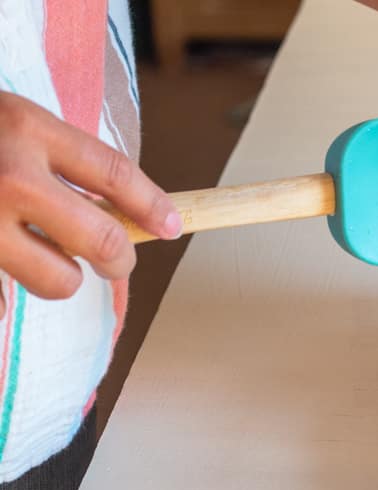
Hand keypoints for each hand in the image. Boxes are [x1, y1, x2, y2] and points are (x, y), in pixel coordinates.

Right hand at [0, 91, 179, 316]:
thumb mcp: (13, 123)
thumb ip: (63, 161)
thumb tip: (129, 215)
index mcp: (28, 129)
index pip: (114, 174)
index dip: (152, 205)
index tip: (173, 226)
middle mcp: (9, 174)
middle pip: (101, 239)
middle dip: (120, 258)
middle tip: (117, 260)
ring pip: (59, 279)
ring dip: (63, 277)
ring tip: (44, 257)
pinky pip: (11, 290)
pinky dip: (17, 280)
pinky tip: (7, 254)